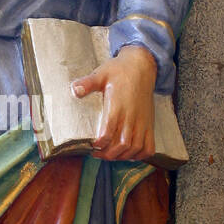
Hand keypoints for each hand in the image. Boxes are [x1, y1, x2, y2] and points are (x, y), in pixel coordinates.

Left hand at [72, 46, 157, 160]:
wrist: (142, 66)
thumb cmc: (119, 71)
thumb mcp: (101, 73)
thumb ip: (87, 83)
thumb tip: (74, 90)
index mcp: (118, 106)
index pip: (109, 131)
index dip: (100, 143)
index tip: (92, 145)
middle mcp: (132, 116)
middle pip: (123, 144)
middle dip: (108, 154)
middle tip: (96, 154)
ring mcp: (143, 122)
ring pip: (135, 148)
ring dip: (122, 156)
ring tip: (110, 155)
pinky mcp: (149, 124)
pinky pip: (149, 146)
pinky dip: (140, 155)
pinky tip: (129, 155)